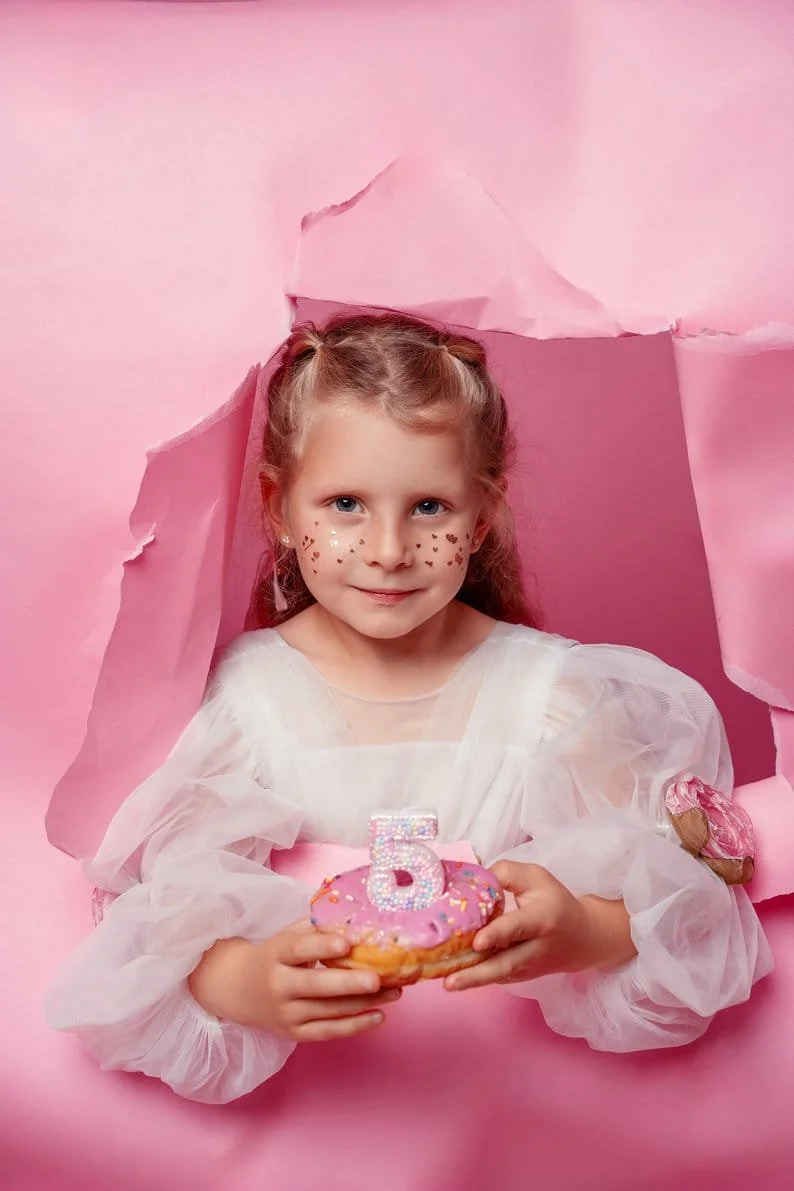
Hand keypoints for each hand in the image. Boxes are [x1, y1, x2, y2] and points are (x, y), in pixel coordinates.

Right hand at [188, 920, 400, 1040]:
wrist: (238, 989)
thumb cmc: (274, 955)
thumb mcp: (288, 935)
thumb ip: (318, 927)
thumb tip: (358, 921)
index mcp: (276, 954)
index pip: (300, 950)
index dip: (324, 946)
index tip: (350, 942)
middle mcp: (278, 986)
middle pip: (316, 986)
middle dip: (348, 983)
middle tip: (378, 978)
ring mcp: (286, 1014)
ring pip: (328, 1011)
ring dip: (364, 1002)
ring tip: (395, 991)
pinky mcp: (295, 1033)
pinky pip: (328, 1032)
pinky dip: (355, 1026)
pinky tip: (379, 1015)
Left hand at [444, 861, 635, 991]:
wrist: (582, 938)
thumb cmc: (554, 902)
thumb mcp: (536, 878)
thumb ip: (506, 874)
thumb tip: (473, 879)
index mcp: (540, 920)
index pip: (517, 928)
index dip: (497, 934)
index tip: (478, 942)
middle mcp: (533, 948)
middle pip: (505, 964)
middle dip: (477, 974)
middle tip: (450, 981)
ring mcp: (526, 967)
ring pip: (498, 975)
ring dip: (472, 981)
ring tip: (446, 984)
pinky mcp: (519, 977)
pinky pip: (495, 976)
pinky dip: (475, 978)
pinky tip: (453, 977)